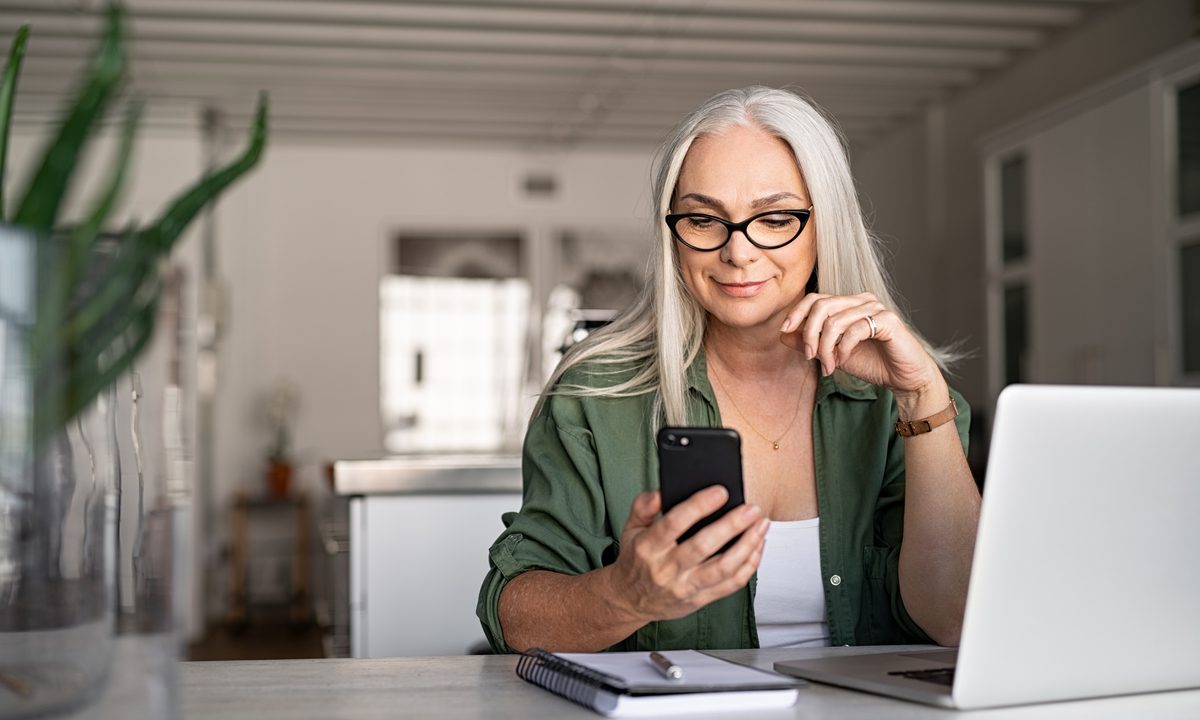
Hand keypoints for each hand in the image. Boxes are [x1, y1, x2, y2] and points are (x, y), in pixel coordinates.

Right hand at [607, 488, 768, 623]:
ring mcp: (685, 587)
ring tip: (761, 525)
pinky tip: (757, 546)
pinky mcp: (700, 599)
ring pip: (723, 568)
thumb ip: (643, 506)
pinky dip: (749, 565)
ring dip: (747, 545)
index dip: (699, 506)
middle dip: (732, 525)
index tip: (720, 492)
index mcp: (648, 547)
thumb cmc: (636, 559)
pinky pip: (731, 584)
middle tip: (751, 508)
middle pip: (703, 546)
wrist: (630, 600)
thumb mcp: (630, 528)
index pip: (674, 523)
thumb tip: (662, 491)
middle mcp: (667, 569)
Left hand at [778, 292, 941, 397]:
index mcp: (849, 304)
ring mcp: (876, 308)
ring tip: (829, 366)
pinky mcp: (888, 321)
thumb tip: (784, 333)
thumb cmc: (872, 363)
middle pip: (822, 306)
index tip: (785, 331)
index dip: (797, 313)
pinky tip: (843, 361)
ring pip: (835, 320)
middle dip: (809, 333)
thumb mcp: (833, 354)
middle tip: (810, 357)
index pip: (815, 298)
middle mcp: (862, 300)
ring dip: (826, 348)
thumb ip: (810, 343)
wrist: (903, 378)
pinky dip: (843, 349)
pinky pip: (854, 330)